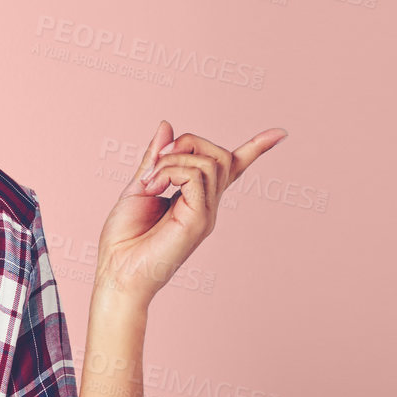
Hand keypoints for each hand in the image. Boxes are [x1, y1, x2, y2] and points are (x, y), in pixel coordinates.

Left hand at [96, 119, 286, 306]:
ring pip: (209, 162)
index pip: (232, 169)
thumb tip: (167, 126)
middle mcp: (207, 205)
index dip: (256, 148)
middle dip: (188, 143)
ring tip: (149, 182)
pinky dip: (170, 172)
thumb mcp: (140, 186)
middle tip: (155, 162)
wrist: (116, 271)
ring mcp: (206, 213)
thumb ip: (157, 159)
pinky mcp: (200, 220)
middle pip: (219, 155)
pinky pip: (196, 176)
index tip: (280, 133)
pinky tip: (153, 187)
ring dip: (172, 160)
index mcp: (195, 197)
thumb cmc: (124, 237)